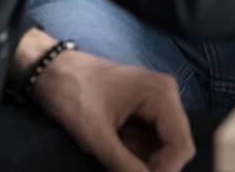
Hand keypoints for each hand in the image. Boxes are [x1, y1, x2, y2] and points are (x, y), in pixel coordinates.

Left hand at [21, 32, 193, 171]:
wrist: (53, 71)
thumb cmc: (72, 95)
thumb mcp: (96, 136)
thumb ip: (124, 165)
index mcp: (161, 95)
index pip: (182, 145)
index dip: (165, 170)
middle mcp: (167, 94)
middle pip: (176, 145)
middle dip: (154, 163)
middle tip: (123, 167)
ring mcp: (158, 98)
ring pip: (164, 144)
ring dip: (144, 156)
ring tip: (114, 150)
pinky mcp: (147, 105)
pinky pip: (152, 136)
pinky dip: (137, 148)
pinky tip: (116, 143)